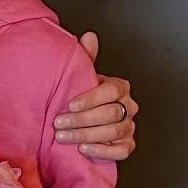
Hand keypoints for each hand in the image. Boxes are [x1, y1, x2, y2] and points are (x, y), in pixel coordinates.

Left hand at [55, 32, 137, 159]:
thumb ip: (85, 58)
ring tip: (63, 137)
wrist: (83, 119)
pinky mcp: (127, 144)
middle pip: (110, 113)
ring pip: (113, 132)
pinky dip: (102, 150)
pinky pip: (121, 150)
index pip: (112, 91)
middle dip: (82, 120)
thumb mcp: (81, 77)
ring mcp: (129, 126)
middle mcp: (128, 106)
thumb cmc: (82, 96)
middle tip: (58, 123)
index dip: (91, 98)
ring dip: (86, 135)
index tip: (70, 105)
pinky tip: (83, 148)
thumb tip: (88, 36)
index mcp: (120, 87)